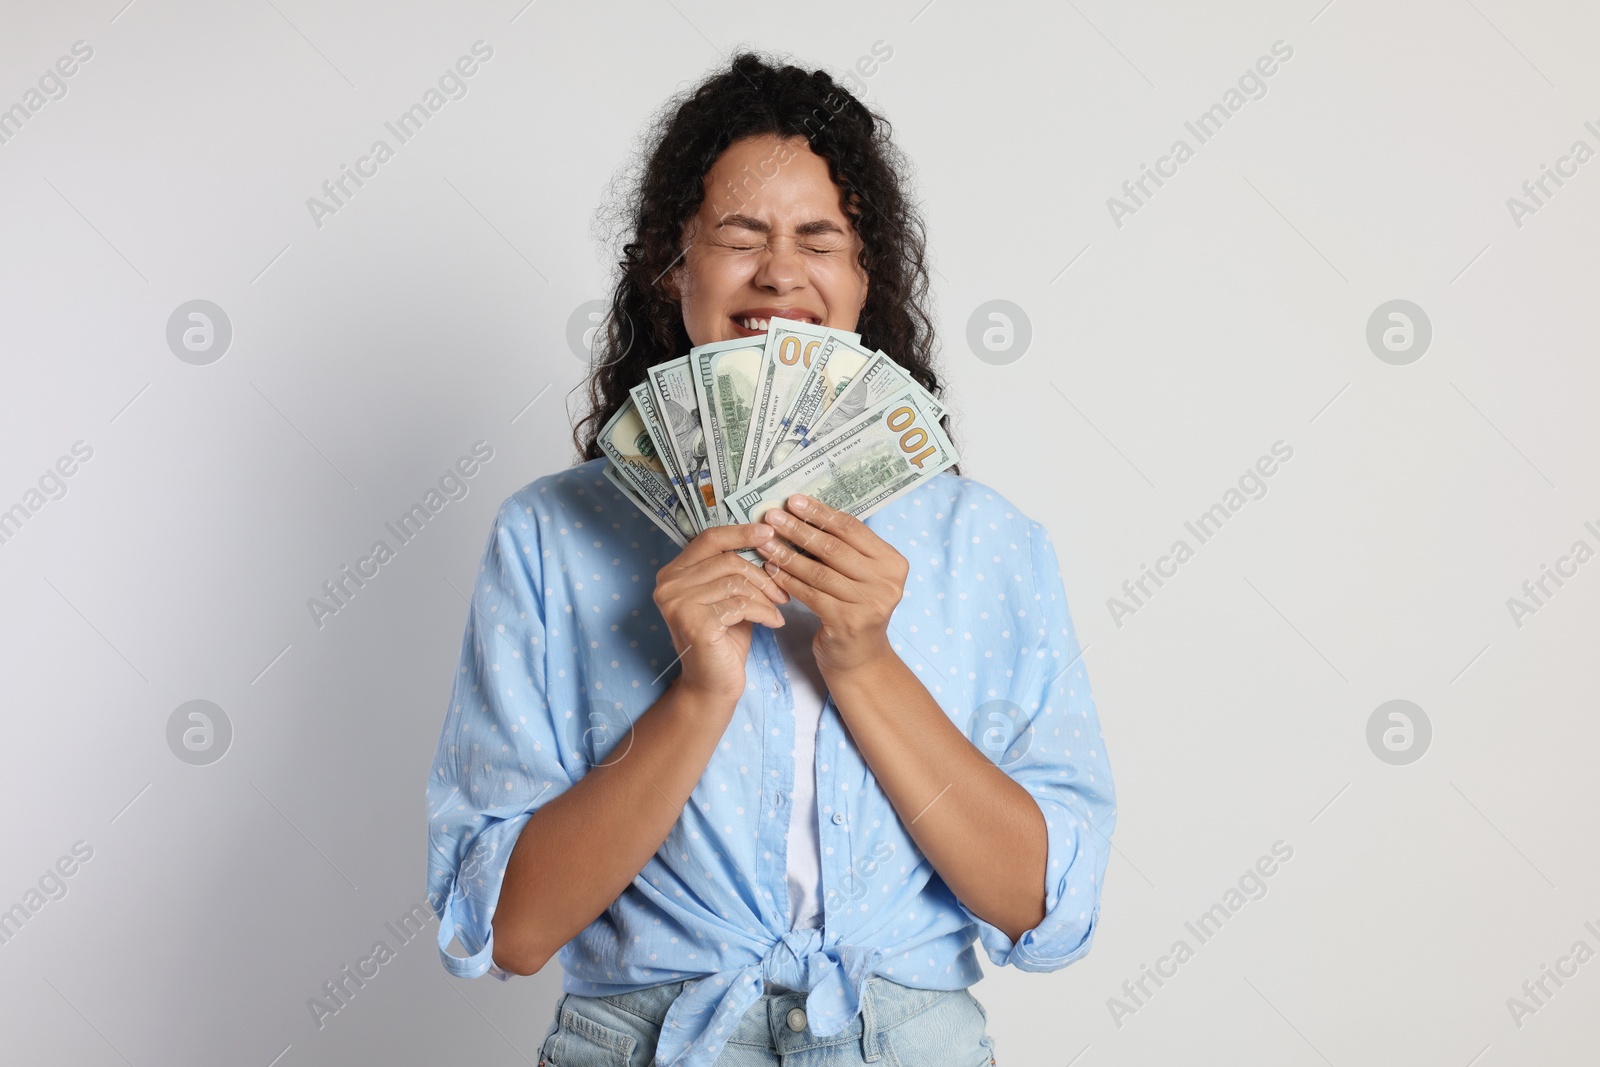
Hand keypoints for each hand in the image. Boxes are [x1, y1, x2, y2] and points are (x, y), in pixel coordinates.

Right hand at [653, 522, 789, 704]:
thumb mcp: (729, 597)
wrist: (713, 684)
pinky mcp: (695, 623)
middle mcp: (668, 585)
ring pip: (737, 582)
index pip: (709, 539)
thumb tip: (766, 536)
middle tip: (782, 592)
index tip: (770, 532)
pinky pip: (740, 604)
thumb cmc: (724, 639)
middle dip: (762, 575)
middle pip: (728, 561)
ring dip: (765, 596)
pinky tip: (773, 623)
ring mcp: (678, 604)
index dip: (741, 532)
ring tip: (777, 609)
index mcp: (673, 573)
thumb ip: (735, 569)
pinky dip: (764, 612)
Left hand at [752, 494, 907, 675]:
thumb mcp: (859, 576)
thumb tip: (802, 511)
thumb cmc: (853, 609)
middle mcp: (887, 582)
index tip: (793, 501)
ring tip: (765, 541)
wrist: (859, 659)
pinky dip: (787, 580)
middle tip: (772, 515)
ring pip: (819, 571)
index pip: (852, 529)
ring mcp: (870, 604)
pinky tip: (770, 569)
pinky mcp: (848, 622)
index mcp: (893, 562)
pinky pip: (810, 594)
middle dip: (799, 529)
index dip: (820, 513)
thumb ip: (843, 549)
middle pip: (835, 547)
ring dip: (787, 554)